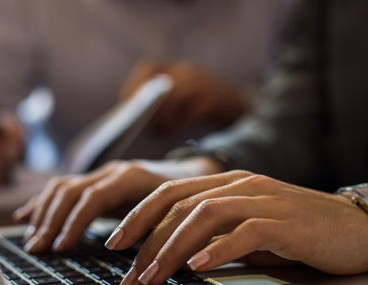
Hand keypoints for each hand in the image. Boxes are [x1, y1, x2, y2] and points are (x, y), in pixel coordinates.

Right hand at [13, 157, 223, 254]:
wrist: (195, 174)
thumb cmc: (189, 202)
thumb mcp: (179, 220)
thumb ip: (162, 239)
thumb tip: (146, 271)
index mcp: (133, 178)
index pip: (95, 196)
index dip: (76, 222)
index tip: (62, 248)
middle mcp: (114, 172)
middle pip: (71, 191)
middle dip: (52, 222)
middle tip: (38, 250)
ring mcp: (103, 174)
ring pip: (62, 188)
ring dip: (44, 215)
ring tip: (32, 242)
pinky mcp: (96, 181)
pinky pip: (62, 188)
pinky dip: (42, 203)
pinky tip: (25, 218)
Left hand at [107, 170, 367, 284]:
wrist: (358, 228)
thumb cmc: (300, 233)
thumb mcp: (248, 232)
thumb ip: (214, 235)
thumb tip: (174, 256)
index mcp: (228, 183)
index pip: (170, 193)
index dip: (138, 217)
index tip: (115, 245)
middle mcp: (241, 185)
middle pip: (179, 203)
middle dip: (146, 238)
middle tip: (127, 273)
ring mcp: (264, 200)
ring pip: (205, 215)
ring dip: (173, 247)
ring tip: (153, 276)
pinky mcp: (286, 223)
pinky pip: (245, 232)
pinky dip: (218, 250)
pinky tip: (197, 268)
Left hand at [120, 60, 250, 134]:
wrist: (242, 107)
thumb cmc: (205, 107)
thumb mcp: (185, 97)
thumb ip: (165, 103)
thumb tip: (137, 120)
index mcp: (178, 70)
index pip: (149, 68)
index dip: (134, 84)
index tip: (125, 101)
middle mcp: (189, 73)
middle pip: (161, 84)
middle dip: (147, 104)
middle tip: (141, 122)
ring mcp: (203, 84)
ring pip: (175, 96)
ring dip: (162, 117)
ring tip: (157, 131)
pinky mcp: (214, 100)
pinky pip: (191, 111)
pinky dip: (177, 124)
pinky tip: (169, 133)